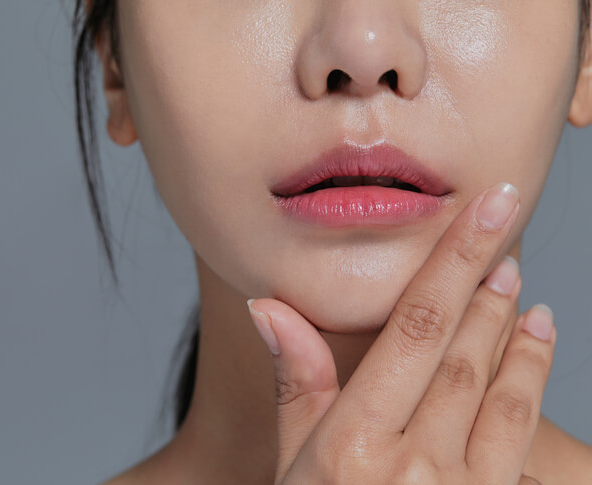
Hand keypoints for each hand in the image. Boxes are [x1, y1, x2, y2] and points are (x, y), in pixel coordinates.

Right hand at [247, 182, 555, 483]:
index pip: (413, 330)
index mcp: (352, 443)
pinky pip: (518, 440)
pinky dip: (529, 388)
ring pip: (500, 394)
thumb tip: (269, 307)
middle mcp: (410, 465)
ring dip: (518, 337)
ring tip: (527, 295)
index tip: (483, 213)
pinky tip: (535, 353)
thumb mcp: (288, 465)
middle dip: (487, 289)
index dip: (452, 265)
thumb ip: (294, 384)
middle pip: (462, 354)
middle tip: (504, 236)